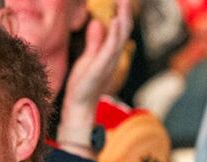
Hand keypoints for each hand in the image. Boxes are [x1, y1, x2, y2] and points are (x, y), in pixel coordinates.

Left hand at [56, 0, 132, 153]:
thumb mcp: (88, 57)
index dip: (123, 14)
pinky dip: (114, 34)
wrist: (79, 105)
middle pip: (124, 31)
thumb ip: (94, 41)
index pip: (120, 31)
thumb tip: (97, 23)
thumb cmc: (84, 83)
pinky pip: (111, 48)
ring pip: (120, 37)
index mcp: (111, 54)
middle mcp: (114, 57)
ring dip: (123, 18)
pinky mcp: (101, 67)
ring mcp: (109, 62)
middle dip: (126, 12)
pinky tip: (115, 21)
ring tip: (124, 3)